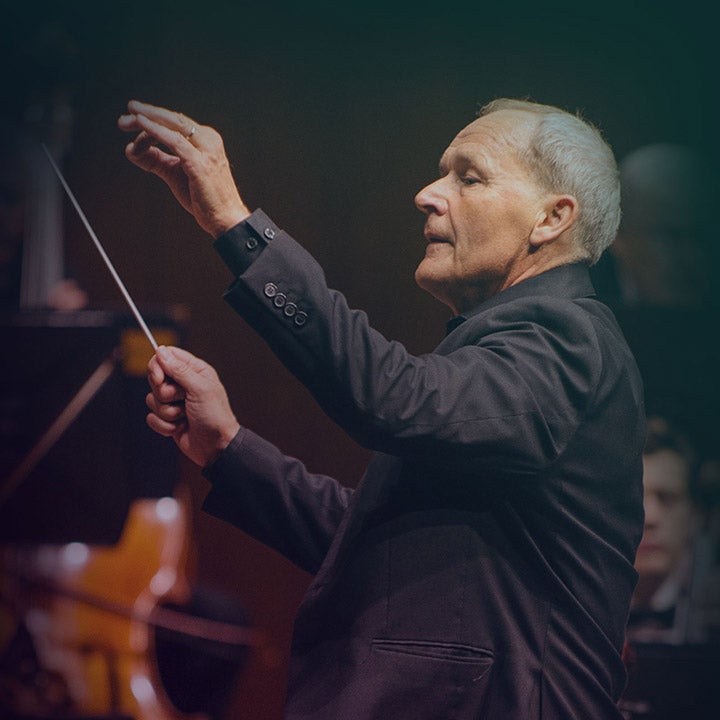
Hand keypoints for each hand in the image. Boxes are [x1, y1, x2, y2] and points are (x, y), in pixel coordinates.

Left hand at [118, 100, 250, 236]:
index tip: (131, 122)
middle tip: (129, 108)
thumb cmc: (206, 200)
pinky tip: (141, 124)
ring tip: (129, 117)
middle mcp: (209, 141)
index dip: (154, 119)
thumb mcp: (176, 175)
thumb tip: (131, 149)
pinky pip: (174, 141)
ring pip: (174, 125)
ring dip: (149, 119)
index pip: (177, 124)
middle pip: (175, 119)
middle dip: (149, 112)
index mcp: (207, 141)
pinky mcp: (199, 163)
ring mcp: (206, 151)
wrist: (226, 220)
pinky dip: (156, 130)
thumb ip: (157, 160)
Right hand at [147, 345, 240, 466]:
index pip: (167, 356)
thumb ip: (179, 370)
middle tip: (182, 400)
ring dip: (168, 412)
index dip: (158, 366)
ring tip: (185, 416)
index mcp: (195, 371)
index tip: (159, 379)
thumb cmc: (215, 417)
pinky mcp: (168, 418)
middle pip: (155, 378)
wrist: (216, 447)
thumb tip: (161, 351)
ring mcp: (175, 402)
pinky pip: (151, 417)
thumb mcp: (200, 389)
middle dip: (165, 393)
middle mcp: (183, 384)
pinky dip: (165, 425)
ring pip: (151, 399)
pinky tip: (180, 427)